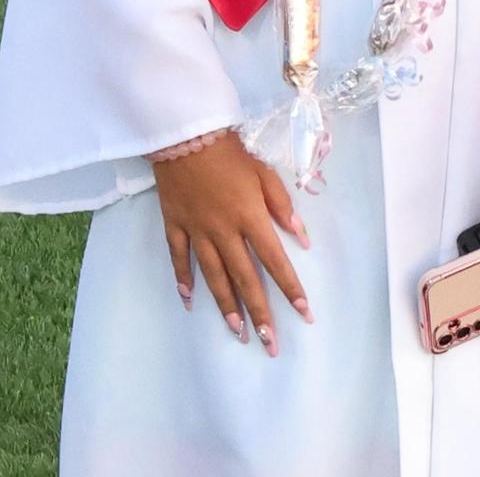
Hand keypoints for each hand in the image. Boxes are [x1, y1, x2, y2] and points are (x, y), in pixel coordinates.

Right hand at [154, 133, 312, 355]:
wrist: (185, 135)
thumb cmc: (231, 151)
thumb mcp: (265, 172)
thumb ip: (283, 206)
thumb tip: (301, 238)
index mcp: (250, 216)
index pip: (275, 259)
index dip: (290, 287)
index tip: (303, 312)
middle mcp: (225, 231)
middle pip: (245, 278)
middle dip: (260, 313)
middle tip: (270, 343)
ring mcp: (197, 232)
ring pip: (214, 277)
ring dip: (227, 307)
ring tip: (239, 333)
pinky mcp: (175, 227)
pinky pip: (180, 260)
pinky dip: (184, 281)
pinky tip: (190, 302)